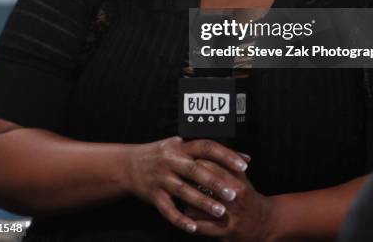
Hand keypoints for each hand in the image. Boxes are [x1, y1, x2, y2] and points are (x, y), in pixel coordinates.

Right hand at [126, 136, 248, 234]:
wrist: (128, 165)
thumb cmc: (162, 154)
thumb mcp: (182, 146)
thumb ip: (210, 152)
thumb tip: (245, 157)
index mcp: (181, 146)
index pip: (206, 147)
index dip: (225, 154)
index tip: (243, 164)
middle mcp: (171, 160)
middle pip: (196, 170)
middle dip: (216, 182)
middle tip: (234, 194)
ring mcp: (161, 178)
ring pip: (184, 191)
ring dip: (203, 202)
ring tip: (220, 211)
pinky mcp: (153, 195)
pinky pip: (168, 210)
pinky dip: (181, 219)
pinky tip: (194, 227)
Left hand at [185, 160, 274, 240]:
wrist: (263, 222)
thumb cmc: (247, 196)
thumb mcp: (241, 177)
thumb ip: (226, 162)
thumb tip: (207, 148)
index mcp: (237, 180)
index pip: (211, 165)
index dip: (195, 162)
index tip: (185, 161)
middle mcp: (234, 196)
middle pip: (205, 184)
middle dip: (189, 180)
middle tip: (179, 176)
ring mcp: (230, 214)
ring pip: (201, 205)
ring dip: (188, 201)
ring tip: (181, 196)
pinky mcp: (226, 231)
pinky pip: (203, 225)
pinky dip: (191, 221)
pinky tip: (185, 216)